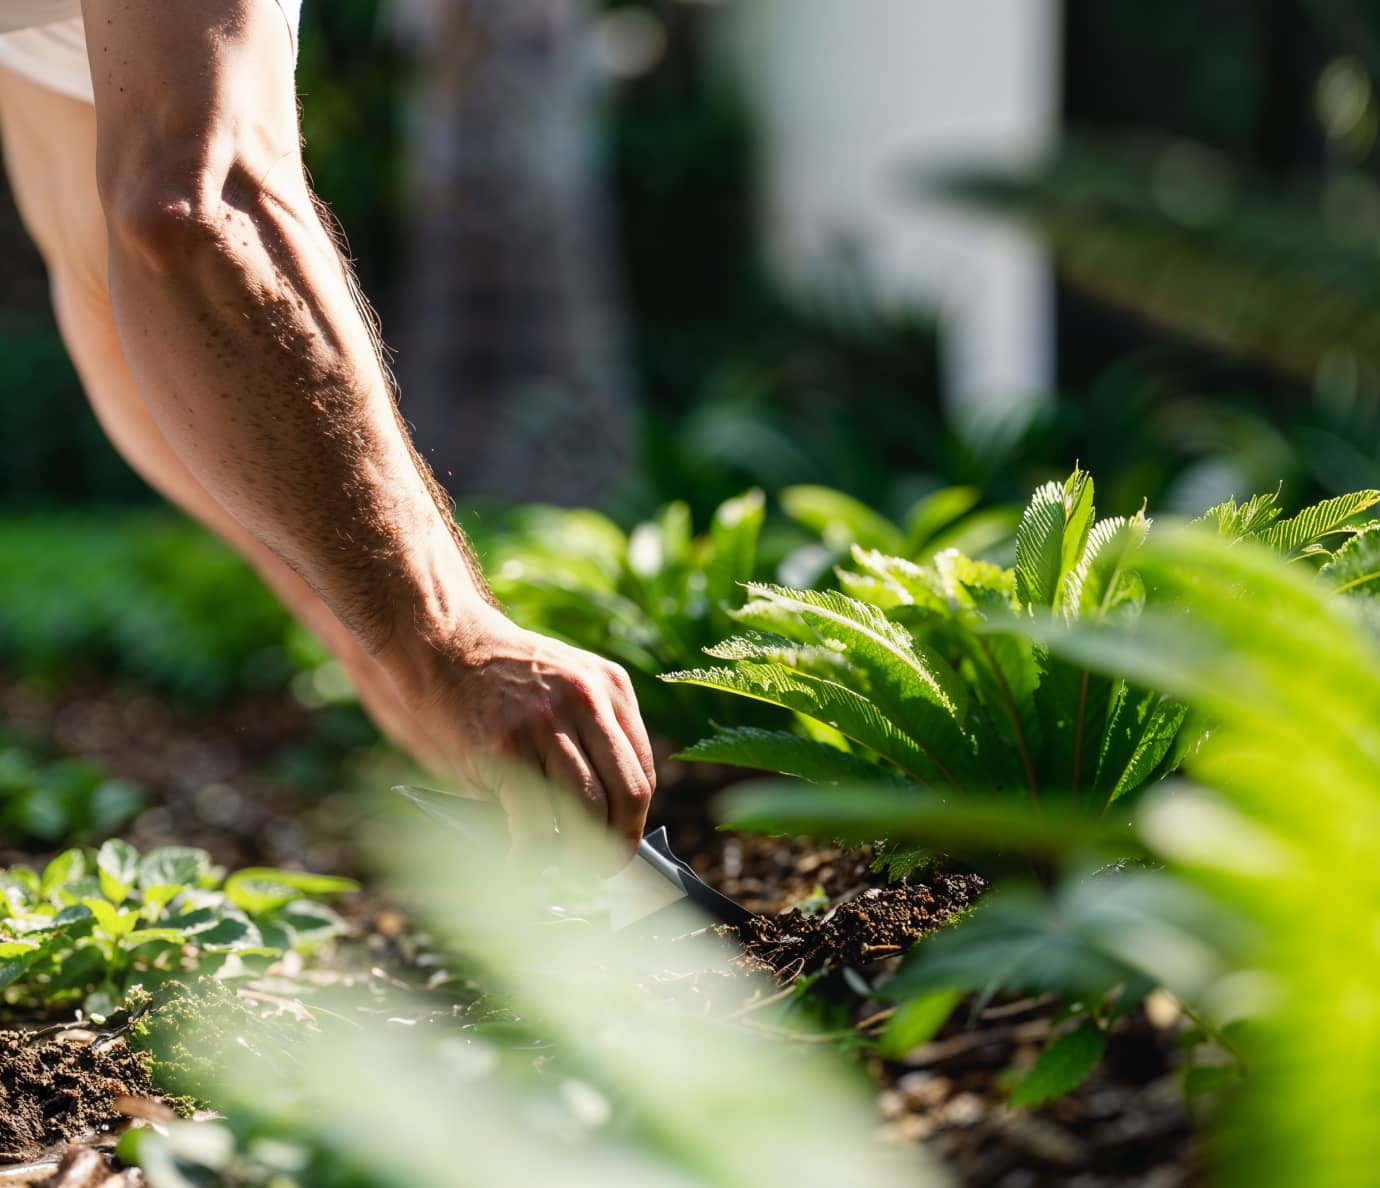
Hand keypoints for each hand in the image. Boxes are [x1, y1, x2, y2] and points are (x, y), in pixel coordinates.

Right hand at [386, 607, 656, 853]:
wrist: (443, 643)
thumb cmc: (501, 675)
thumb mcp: (566, 680)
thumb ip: (592, 730)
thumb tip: (606, 811)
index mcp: (610, 687)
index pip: (642, 771)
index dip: (633, 819)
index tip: (619, 843)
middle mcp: (587, 702)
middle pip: (627, 795)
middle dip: (618, 845)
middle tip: (601, 870)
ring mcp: (547, 724)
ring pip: (587, 812)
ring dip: (580, 856)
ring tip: (564, 872)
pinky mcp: (506, 748)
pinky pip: (536, 821)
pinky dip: (534, 853)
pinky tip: (524, 858)